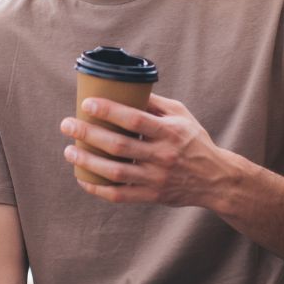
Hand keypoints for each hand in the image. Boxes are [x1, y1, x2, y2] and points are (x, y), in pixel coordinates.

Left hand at [59, 94, 235, 207]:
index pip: (134, 119)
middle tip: (67, 125)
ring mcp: (156, 178)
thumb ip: (155, 103)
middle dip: (88, 134)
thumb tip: (126, 88)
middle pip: (119, 145)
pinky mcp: (152, 196)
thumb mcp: (182, 116)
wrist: (215, 179)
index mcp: (170, 131)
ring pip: (115, 172)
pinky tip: (83, 179)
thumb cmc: (194, 141)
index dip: (108, 110)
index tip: (86, 104)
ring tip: (69, 151)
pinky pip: (120, 195)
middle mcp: (163, 155)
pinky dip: (98, 189)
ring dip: (88, 162)